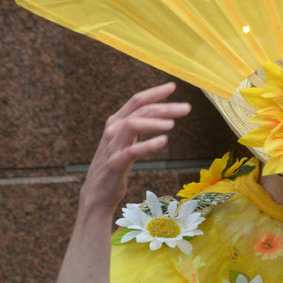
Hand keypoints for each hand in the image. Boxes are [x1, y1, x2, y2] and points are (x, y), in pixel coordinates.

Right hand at [81, 82, 189, 213]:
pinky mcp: (114, 165)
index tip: (173, 86)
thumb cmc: (115, 167)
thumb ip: (137, 128)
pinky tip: (163, 141)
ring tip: (172, 124)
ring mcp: (112, 147)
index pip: (136, 101)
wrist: (96, 195)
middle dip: (164, 107)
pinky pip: (131, 151)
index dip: (154, 93)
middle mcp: (112, 131)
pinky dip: (147, 144)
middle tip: (186, 108)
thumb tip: (160, 115)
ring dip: (154, 122)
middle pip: (139, 111)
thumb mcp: (126, 143)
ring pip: (132, 125)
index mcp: (116, 123)